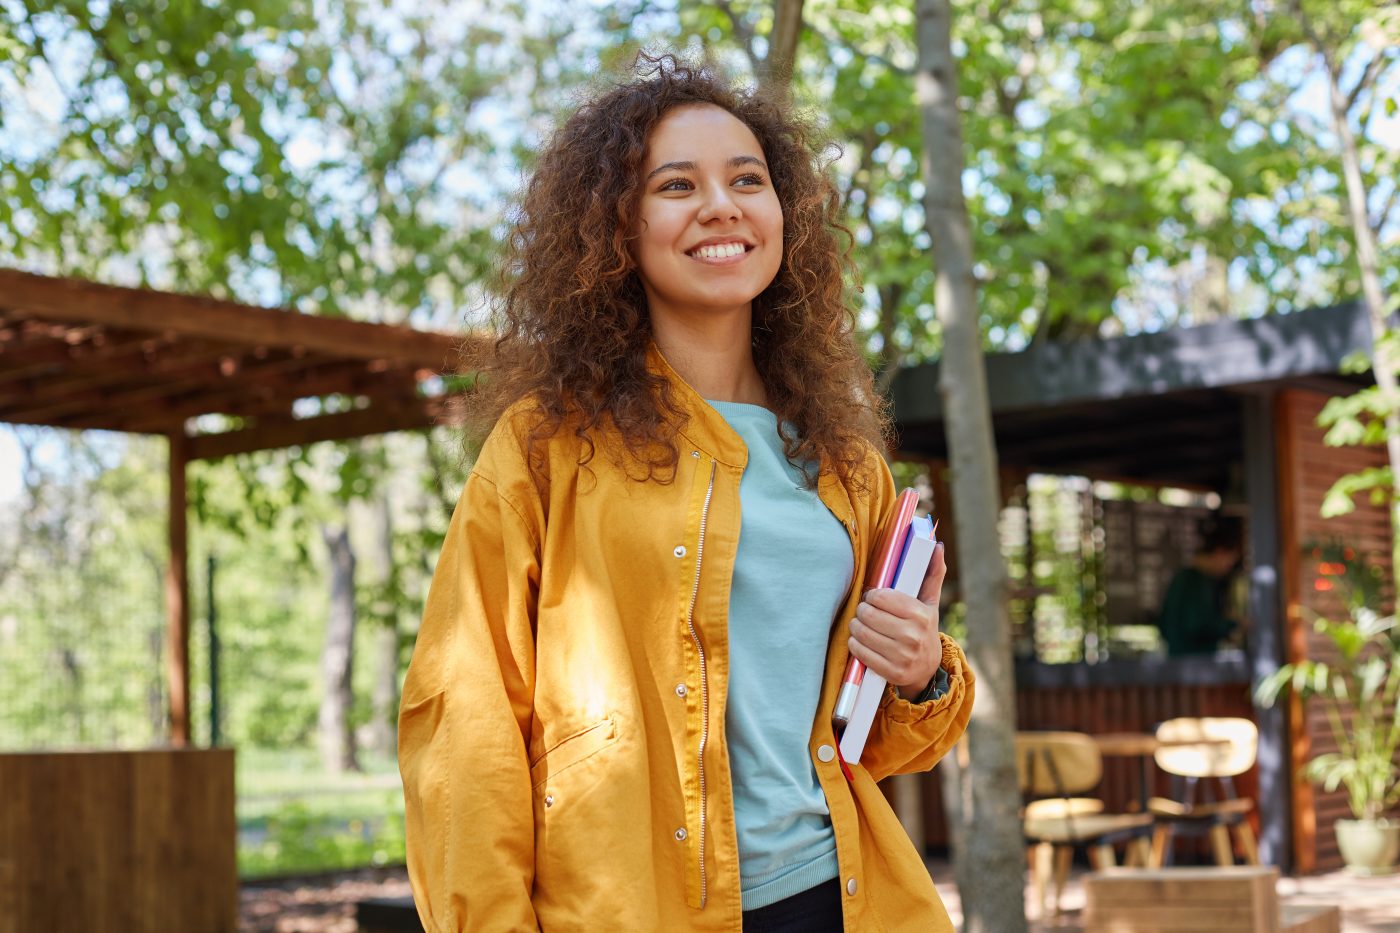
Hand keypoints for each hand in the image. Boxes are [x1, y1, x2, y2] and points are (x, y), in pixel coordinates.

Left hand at [847, 541, 947, 697]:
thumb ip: (933, 573)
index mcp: (921, 615)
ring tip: (861, 624)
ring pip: (861, 632)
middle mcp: (913, 636)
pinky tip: (861, 640)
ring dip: (855, 626)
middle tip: (865, 611)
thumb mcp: (930, 603)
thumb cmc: (923, 628)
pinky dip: (855, 644)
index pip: (882, 597)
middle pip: (868, 614)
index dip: (872, 595)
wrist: (927, 670)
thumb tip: (936, 546)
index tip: (874, 597)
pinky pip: (859, 652)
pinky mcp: (891, 672)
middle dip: (862, 610)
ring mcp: (902, 656)